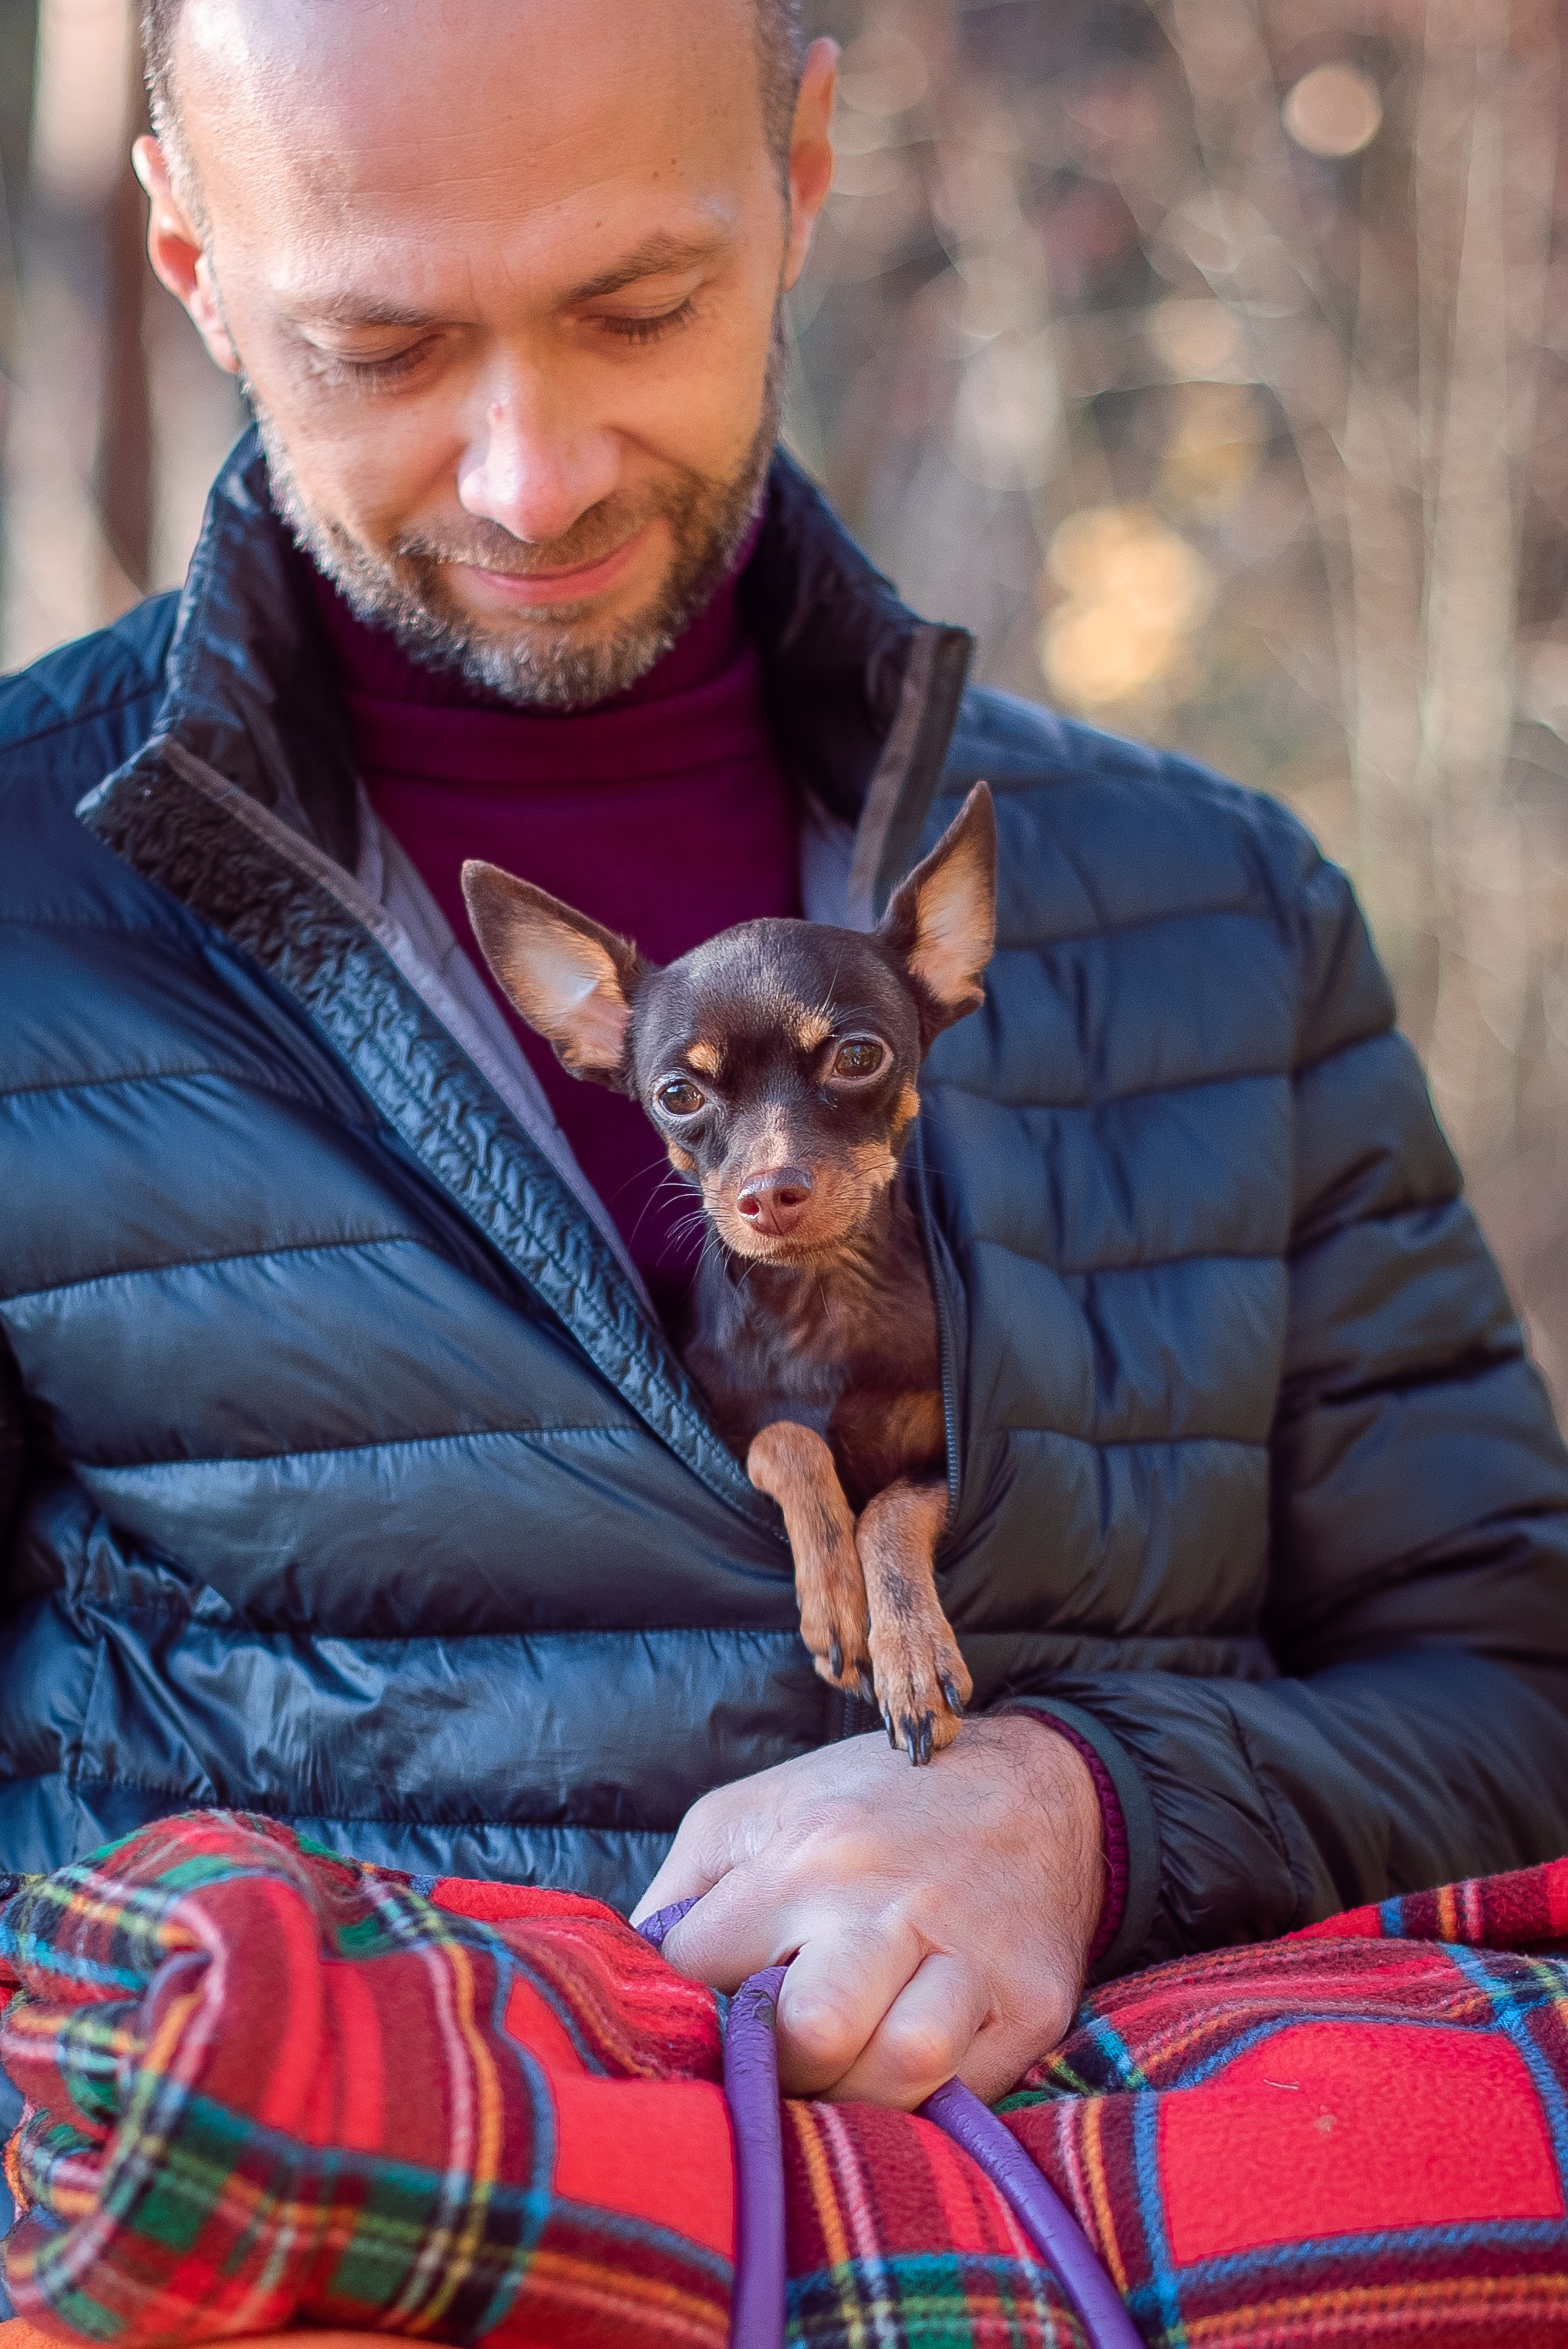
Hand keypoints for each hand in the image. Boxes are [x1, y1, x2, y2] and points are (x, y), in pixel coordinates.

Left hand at [630, 1716, 1103, 2107]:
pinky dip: (928, 2102)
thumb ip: (681, 1895)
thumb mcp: (754, 1812)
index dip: (685, 2014)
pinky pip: (969, 2092)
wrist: (1035, 1784)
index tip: (698, 2027)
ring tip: (842, 2074)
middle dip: (779, 2066)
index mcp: (805, 1856)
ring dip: (856, 2096)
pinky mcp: (1031, 2003)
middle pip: (811, 2031)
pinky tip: (904, 2072)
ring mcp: (970, 1955)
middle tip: (777, 2063)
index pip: (702, 1972)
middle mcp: (887, 1902)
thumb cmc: (868, 1805)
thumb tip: (626, 1984)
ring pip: (899, 2069)